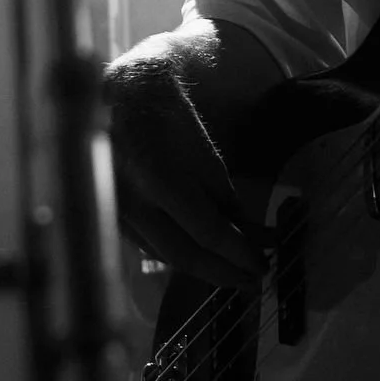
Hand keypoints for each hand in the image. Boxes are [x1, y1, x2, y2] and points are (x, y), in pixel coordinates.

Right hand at [104, 45, 266, 288]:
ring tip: (235, 275)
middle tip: (255, 280)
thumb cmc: (169, 118)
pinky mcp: (116, 218)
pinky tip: (201, 260)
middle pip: (185, 256)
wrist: (121, 100)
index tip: (263, 263)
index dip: (239, 252)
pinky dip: (179, 256)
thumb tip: (245, 234)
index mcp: (162, 182)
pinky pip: (151, 247)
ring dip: (204, 270)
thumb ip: (223, 196)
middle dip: (224, 273)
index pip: (208, 232)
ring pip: (166, 256)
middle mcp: (136, 206)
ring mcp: (121, 215)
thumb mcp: (205, 153)